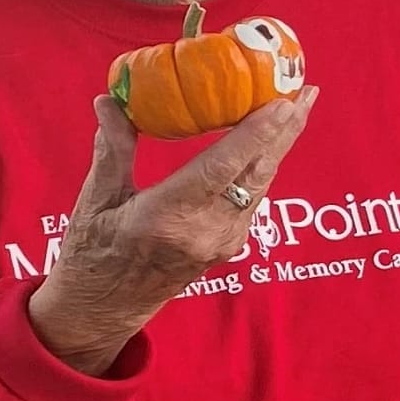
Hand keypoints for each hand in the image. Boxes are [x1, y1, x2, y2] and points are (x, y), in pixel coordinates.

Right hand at [29, 86, 318, 373]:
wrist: (103, 311)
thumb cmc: (92, 255)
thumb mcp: (94, 201)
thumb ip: (111, 151)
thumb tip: (109, 100)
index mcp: (166, 218)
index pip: (221, 169)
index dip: (256, 134)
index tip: (283, 104)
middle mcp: (203, 232)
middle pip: (256, 173)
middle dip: (285, 130)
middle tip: (307, 89)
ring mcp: (221, 242)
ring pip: (261, 184)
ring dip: (281, 144)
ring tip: (299, 104)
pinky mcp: (228, 245)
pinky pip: (254, 197)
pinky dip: (266, 163)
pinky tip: (274, 138)